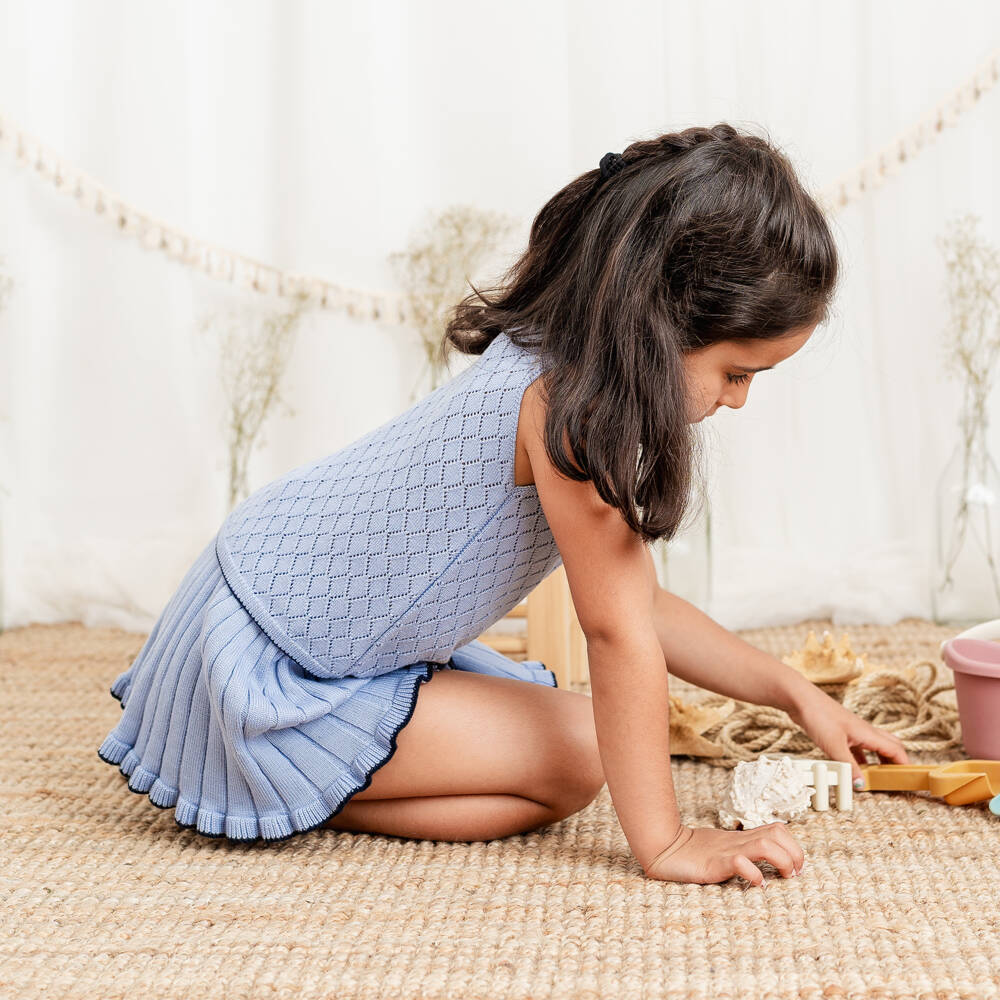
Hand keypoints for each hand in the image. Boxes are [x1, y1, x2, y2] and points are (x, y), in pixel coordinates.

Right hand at [643, 824, 805, 887]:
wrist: (664, 848)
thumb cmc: (692, 852)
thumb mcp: (722, 849)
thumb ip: (740, 851)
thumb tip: (761, 864)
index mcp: (741, 838)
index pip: (777, 829)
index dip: (794, 845)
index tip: (796, 866)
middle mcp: (738, 841)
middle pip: (777, 833)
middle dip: (795, 852)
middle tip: (795, 873)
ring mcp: (727, 850)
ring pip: (765, 844)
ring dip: (783, 860)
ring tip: (785, 876)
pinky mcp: (716, 863)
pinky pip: (740, 863)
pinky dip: (755, 874)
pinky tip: (757, 884)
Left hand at [786, 686, 909, 784]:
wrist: (800, 699)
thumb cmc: (818, 717)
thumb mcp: (834, 746)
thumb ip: (849, 767)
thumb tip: (862, 785)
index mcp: (868, 733)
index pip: (896, 750)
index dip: (905, 764)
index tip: (909, 779)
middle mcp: (864, 731)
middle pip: (889, 746)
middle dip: (895, 762)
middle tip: (895, 780)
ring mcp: (852, 731)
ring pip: (873, 747)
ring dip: (878, 761)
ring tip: (877, 779)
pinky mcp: (841, 732)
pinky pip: (858, 747)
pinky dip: (861, 759)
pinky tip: (856, 768)